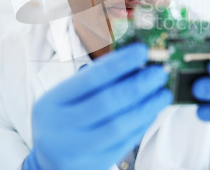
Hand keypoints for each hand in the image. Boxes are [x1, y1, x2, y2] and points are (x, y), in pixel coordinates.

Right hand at [23, 43, 171, 169]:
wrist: (46, 160)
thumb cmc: (61, 118)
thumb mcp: (66, 95)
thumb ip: (93, 80)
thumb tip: (132, 63)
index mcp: (52, 102)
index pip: (90, 79)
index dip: (118, 63)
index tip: (141, 51)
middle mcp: (60, 127)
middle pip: (105, 103)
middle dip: (137, 86)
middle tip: (157, 73)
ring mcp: (76, 149)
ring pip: (117, 127)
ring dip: (146, 107)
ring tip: (162, 94)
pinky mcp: (93, 165)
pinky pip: (123, 144)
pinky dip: (141, 125)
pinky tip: (152, 112)